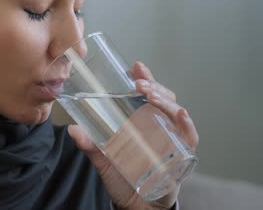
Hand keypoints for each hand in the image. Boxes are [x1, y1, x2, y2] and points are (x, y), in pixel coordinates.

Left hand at [67, 61, 198, 209]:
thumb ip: (90, 145)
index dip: (144, 77)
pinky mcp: (182, 155)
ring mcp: (172, 138)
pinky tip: (181, 114)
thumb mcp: (104, 160)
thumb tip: (73, 129)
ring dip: (165, 101)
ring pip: (175, 112)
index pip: (147, 93)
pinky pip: (189, 136)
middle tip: (139, 82)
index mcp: (142, 120)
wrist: (137, 205)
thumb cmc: (123, 178)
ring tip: (151, 95)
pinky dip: (187, 125)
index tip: (135, 66)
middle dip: (153, 85)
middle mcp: (160, 125)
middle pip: (163, 98)